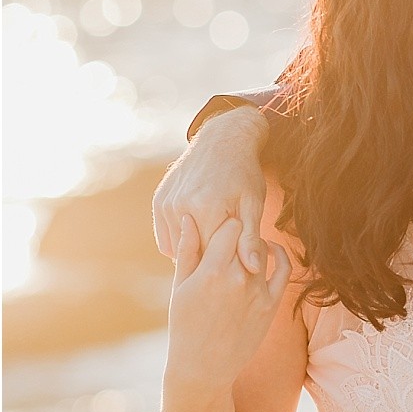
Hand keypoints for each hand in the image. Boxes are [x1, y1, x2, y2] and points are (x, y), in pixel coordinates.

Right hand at [152, 107, 272, 275]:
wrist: (221, 142)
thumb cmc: (244, 174)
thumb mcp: (253, 205)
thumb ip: (250, 239)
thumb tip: (254, 269)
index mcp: (205, 209)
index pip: (211, 256)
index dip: (227, 264)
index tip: (239, 262)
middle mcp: (179, 207)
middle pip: (192, 253)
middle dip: (210, 259)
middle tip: (228, 255)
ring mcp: (165, 204)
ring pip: (176, 247)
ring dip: (193, 252)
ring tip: (214, 246)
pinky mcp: (158, 202)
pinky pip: (165, 237)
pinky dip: (180, 242)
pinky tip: (200, 237)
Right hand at [165, 214, 291, 395]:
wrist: (205, 366)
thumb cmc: (185, 325)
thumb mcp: (180, 287)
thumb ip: (188, 251)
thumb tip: (189, 218)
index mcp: (212, 272)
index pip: (229, 226)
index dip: (224, 220)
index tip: (219, 219)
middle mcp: (239, 278)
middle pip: (246, 236)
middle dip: (238, 229)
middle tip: (232, 224)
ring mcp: (259, 292)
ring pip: (263, 250)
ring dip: (254, 241)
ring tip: (243, 239)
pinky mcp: (272, 304)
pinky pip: (284, 270)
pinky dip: (280, 255)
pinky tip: (269, 249)